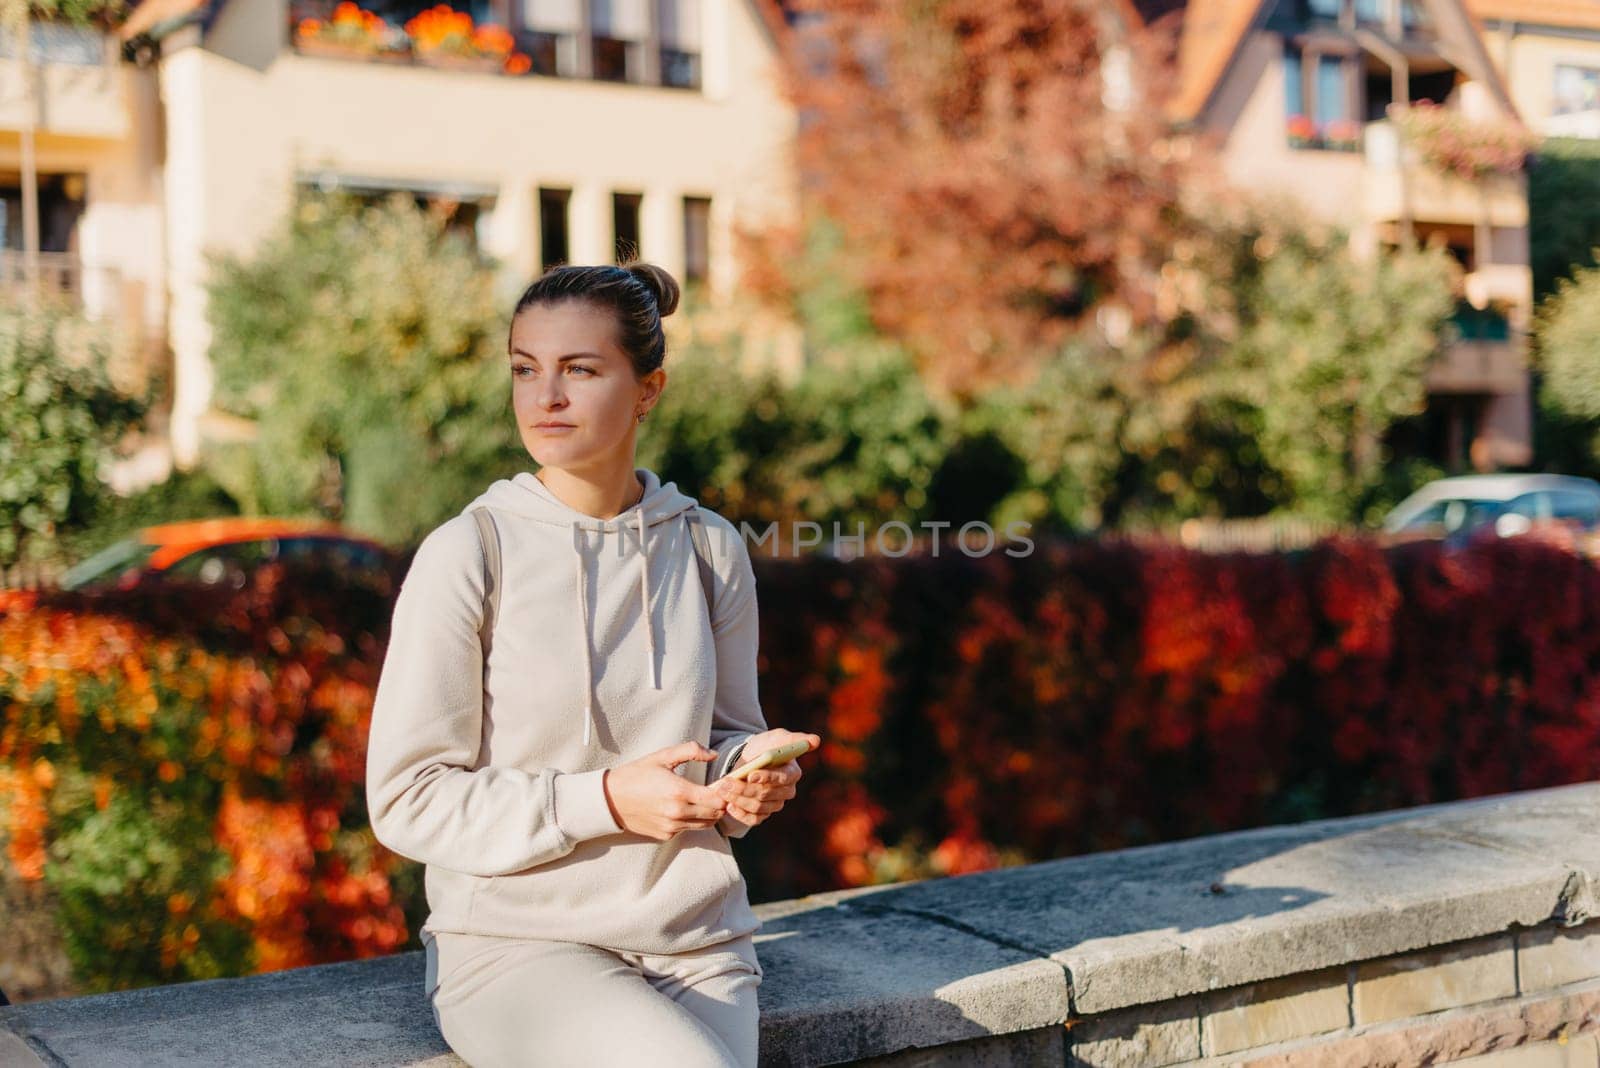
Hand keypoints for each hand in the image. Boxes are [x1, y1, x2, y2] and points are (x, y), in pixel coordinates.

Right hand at [603, 741, 727, 841]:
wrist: (610, 799)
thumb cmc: (636, 774)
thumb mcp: (662, 756)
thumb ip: (690, 751)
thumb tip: (713, 754)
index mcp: (679, 791)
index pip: (717, 800)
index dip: (725, 792)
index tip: (722, 783)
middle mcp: (677, 813)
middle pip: (715, 814)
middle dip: (720, 803)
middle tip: (716, 791)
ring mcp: (672, 826)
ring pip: (705, 824)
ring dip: (709, 813)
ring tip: (704, 799)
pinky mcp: (666, 835)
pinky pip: (689, 829)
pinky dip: (693, 820)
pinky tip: (685, 807)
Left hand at [712, 730, 820, 830]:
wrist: (748, 760)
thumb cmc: (764, 747)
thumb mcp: (775, 738)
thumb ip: (793, 739)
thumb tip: (815, 740)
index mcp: (793, 773)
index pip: (782, 779)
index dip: (767, 778)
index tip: (751, 774)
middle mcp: (787, 792)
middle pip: (766, 795)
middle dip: (744, 789)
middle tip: (726, 782)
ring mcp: (775, 805)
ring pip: (758, 807)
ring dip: (738, 799)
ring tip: (722, 789)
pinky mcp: (763, 814)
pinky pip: (753, 819)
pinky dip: (739, 814)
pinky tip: (729, 805)